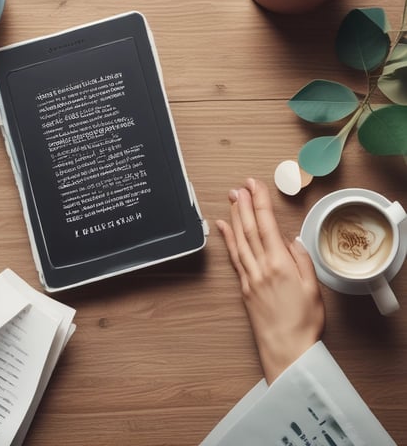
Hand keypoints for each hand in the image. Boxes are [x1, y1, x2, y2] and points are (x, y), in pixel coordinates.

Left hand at [216, 178, 324, 383]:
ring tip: (231, 199)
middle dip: (244, 203)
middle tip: (240, 186)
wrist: (286, 349)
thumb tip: (292, 239)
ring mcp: (249, 276)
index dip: (259, 201)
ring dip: (234, 216)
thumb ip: (302, 260)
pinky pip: (233, 257)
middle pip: (249, 228)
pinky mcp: (243, 287)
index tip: (255, 185)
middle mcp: (261, 266)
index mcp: (280, 263)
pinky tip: (222, 227)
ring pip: (239, 239)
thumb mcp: (313, 288)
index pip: (267, 224)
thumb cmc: (304, 322)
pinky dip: (227, 239)